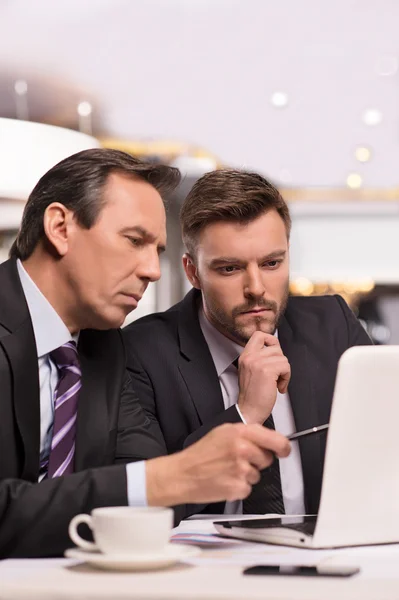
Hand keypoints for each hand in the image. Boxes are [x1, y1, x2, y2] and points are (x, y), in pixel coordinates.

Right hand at [145, 423, 289, 505]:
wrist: (183, 474)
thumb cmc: (200, 454)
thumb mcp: (223, 432)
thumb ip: (246, 433)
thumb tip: (266, 438)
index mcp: (240, 433)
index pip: (276, 439)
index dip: (284, 447)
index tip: (285, 450)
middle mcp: (243, 449)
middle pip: (268, 458)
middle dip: (258, 460)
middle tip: (239, 459)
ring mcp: (241, 469)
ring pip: (258, 474)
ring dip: (247, 474)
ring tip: (227, 469)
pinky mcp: (238, 487)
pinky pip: (249, 488)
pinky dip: (239, 487)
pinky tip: (225, 480)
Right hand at [237, 331, 290, 424]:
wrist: (249, 410)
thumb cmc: (252, 395)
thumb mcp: (250, 371)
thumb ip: (259, 358)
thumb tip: (275, 351)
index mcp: (245, 356)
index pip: (259, 335)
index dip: (271, 341)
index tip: (274, 354)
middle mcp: (250, 357)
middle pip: (275, 346)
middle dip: (280, 361)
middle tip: (276, 374)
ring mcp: (257, 363)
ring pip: (282, 357)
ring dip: (284, 371)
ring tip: (277, 382)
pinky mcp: (267, 371)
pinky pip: (285, 366)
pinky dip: (286, 378)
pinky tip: (279, 387)